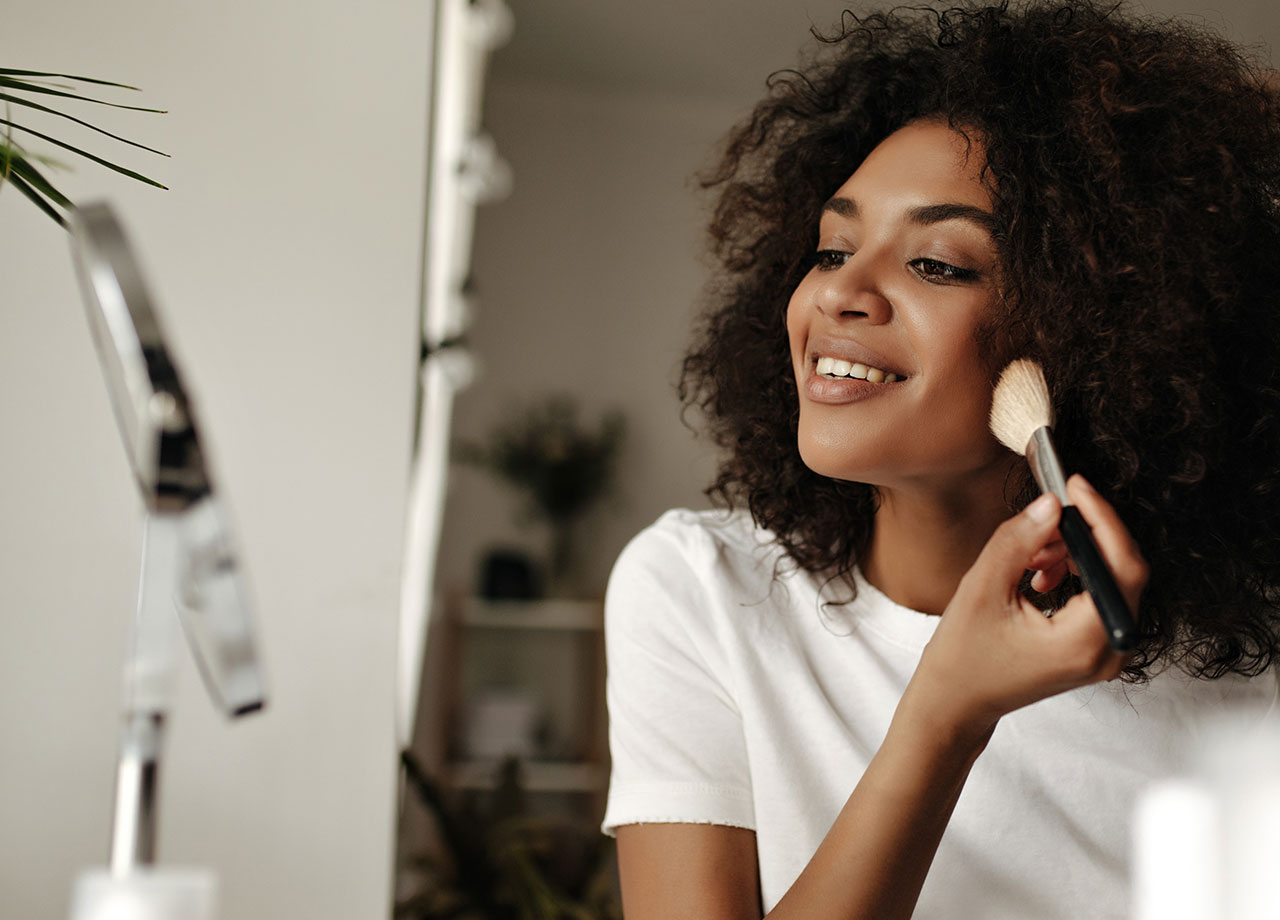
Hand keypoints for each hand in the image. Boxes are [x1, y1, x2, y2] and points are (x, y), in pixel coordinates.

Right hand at [909, 475, 1147, 737]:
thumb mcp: (982, 589)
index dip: (1103, 519)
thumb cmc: (963, 657)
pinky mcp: (1094, 649)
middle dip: (1083, 536)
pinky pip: (1100, 597)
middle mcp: (1107, 652)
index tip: (1075, 487)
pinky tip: (1038, 574)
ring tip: (1032, 555)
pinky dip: (1074, 574)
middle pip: (1122, 572)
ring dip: (1075, 555)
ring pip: (1110, 582)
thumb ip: (1019, 542)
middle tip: (1043, 519)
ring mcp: (1105, 654)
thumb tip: (1050, 504)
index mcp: (1084, 642)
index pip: (1121, 567)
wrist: (957, 703)